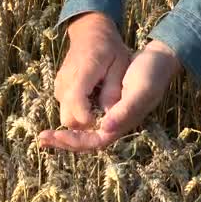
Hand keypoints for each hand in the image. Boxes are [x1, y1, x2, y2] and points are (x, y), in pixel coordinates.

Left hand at [40, 39, 182, 151]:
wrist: (159, 59)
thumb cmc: (150, 74)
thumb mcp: (140, 91)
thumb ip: (124, 111)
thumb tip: (104, 129)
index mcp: (122, 123)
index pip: (94, 142)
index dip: (74, 142)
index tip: (55, 136)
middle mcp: (115, 123)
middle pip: (86, 141)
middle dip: (64, 141)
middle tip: (42, 138)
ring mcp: (111, 115)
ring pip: (84, 132)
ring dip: (66, 135)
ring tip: (45, 135)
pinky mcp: (107, 106)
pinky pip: (86, 119)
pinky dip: (72, 121)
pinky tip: (60, 119)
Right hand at [53, 12, 130, 127]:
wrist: (90, 32)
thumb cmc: (109, 48)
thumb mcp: (119, 64)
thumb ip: (113, 89)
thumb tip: (110, 114)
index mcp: (81, 74)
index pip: (76, 107)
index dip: (89, 121)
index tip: (104, 122)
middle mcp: (65, 82)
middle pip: (68, 119)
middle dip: (85, 127)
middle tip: (104, 122)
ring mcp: (59, 86)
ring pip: (66, 116)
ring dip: (81, 121)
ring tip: (100, 112)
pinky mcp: (59, 88)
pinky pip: (65, 108)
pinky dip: (77, 113)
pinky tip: (92, 105)